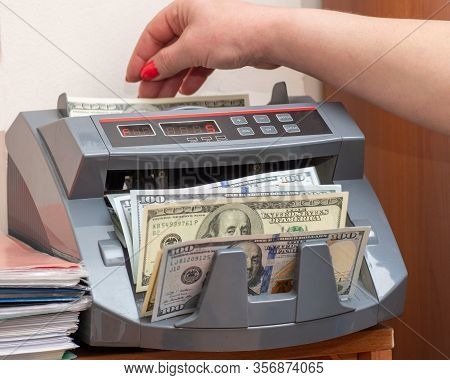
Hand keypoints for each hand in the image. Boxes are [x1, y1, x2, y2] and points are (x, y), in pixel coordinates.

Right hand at [126, 0, 279, 97]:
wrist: (270, 39)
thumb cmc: (238, 30)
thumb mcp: (192, 48)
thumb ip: (167, 62)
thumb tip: (149, 70)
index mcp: (182, 10)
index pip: (151, 36)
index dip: (140, 59)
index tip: (133, 77)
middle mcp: (193, 20)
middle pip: (167, 51)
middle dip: (156, 74)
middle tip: (148, 93)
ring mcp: (207, 35)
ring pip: (182, 60)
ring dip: (173, 80)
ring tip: (163, 97)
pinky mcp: (219, 49)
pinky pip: (198, 65)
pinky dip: (191, 78)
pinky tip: (186, 89)